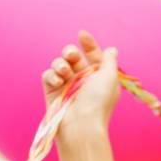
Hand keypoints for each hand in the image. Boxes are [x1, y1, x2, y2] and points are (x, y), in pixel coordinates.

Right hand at [42, 28, 120, 146]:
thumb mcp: (110, 77)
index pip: (92, 54)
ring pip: (59, 63)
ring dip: (61, 63)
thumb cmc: (98, 102)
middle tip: (72, 55)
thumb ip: (109, 61)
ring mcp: (66, 85)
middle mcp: (82, 79)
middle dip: (70, 51)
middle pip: (73, 56)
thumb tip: (111, 49)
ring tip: (65, 73)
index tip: (82, 35)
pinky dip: (52, 76)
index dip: (88, 44)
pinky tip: (58, 83)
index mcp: (98, 76)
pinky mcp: (52, 92)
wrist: (81, 126)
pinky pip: (48, 75)